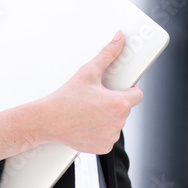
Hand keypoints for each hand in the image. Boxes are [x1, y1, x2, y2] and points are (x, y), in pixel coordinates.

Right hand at [38, 31, 143, 153]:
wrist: (49, 121)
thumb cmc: (67, 98)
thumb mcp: (88, 72)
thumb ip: (108, 54)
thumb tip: (119, 40)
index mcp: (118, 104)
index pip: (138, 94)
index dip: (129, 88)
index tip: (119, 86)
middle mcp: (118, 123)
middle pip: (125, 107)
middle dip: (115, 100)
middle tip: (98, 95)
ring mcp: (111, 137)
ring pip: (117, 121)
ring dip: (108, 115)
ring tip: (90, 109)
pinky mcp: (103, 147)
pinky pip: (109, 135)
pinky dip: (101, 129)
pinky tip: (88, 122)